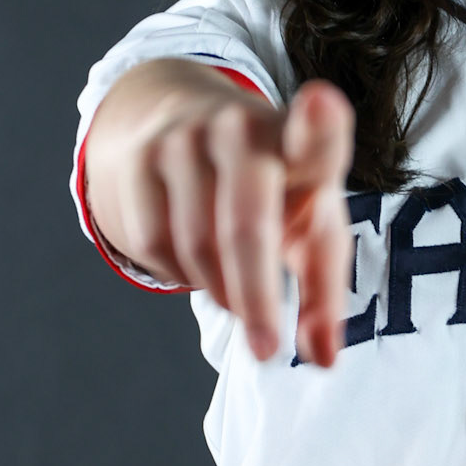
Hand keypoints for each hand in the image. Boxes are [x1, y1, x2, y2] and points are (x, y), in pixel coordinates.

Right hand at [126, 75, 354, 365]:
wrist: (182, 118)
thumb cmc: (273, 188)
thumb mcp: (309, 225)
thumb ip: (325, 291)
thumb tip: (325, 360)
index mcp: (300, 143)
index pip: (313, 133)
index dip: (319, 123)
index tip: (321, 105)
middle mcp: (243, 129)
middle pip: (246, 226)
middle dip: (257, 297)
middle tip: (267, 350)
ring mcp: (185, 139)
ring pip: (197, 247)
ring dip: (221, 290)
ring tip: (238, 293)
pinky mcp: (139, 158)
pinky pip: (156, 245)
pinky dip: (179, 275)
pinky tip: (196, 265)